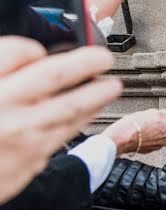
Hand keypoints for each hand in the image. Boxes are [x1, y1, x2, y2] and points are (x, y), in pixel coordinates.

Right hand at [0, 38, 120, 201]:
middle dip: (84, 63)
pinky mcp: (31, 162)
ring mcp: (22, 138)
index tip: (46, 47)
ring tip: (111, 85)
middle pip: (53, 76)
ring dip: (95, 95)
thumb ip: (1, 70)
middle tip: (103, 57)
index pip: (17, 53)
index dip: (34, 47)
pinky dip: (83, 119)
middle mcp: (7, 113)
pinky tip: (92, 111)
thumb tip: (30, 56)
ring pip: (69, 108)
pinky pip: (66, 134)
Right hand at [101, 108, 165, 154]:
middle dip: (164, 124)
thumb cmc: (135, 125)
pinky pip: (152, 141)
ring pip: (161, 135)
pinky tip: (139, 132)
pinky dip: (148, 137)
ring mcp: (159, 146)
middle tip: (151, 119)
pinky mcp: (149, 150)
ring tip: (143, 125)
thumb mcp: (154, 112)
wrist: (120, 139)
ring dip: (155, 130)